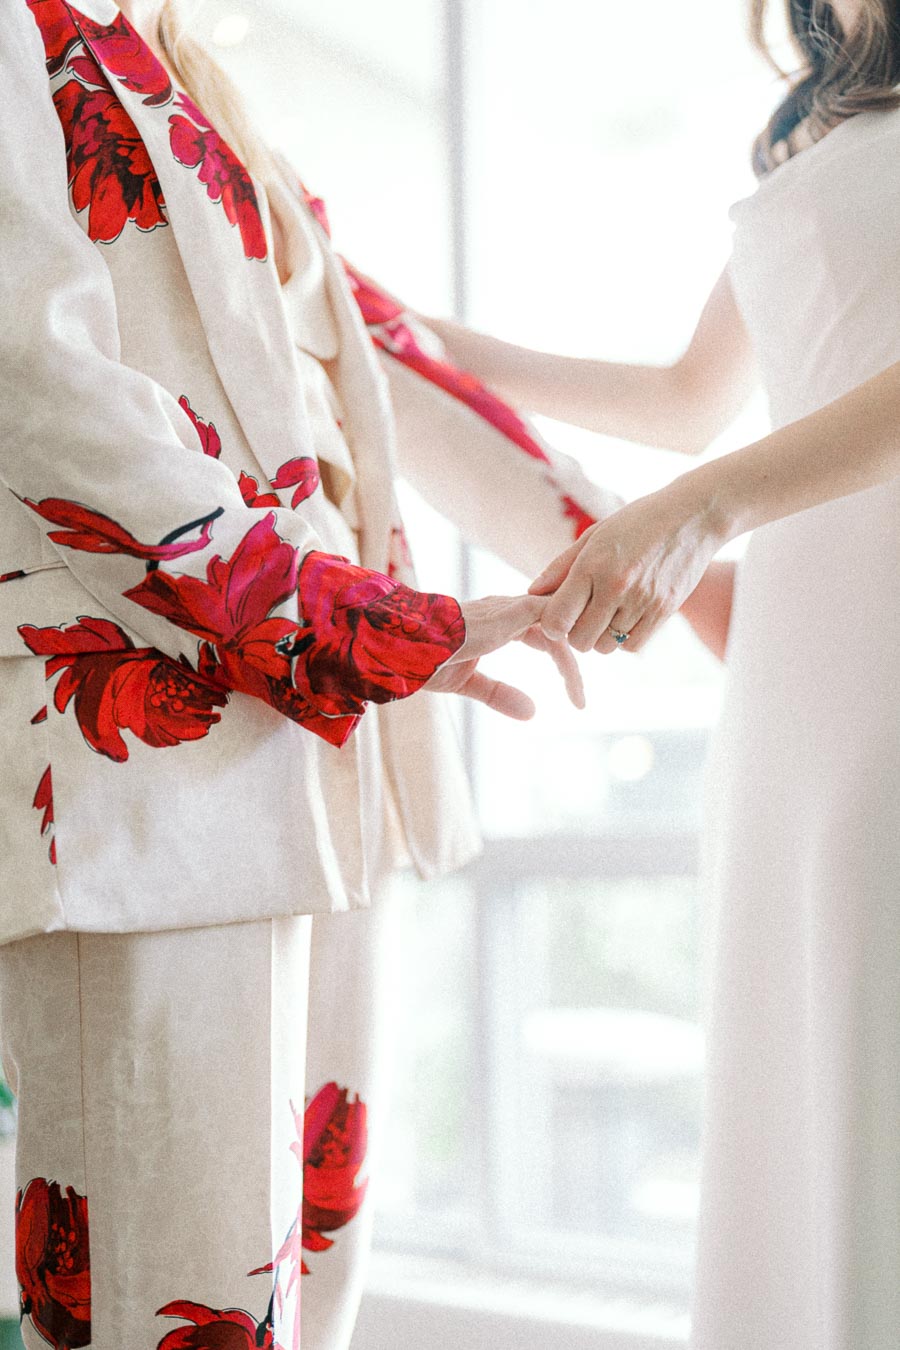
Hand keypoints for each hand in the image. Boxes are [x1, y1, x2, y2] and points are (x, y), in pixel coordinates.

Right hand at [424, 594, 584, 717]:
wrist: (400, 645)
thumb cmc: (423, 657)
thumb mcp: (468, 682)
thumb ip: (498, 693)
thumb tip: (532, 712)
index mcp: (497, 622)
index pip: (542, 633)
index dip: (559, 657)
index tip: (572, 691)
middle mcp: (507, 610)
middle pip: (556, 628)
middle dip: (572, 659)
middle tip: (579, 698)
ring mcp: (509, 609)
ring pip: (559, 622)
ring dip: (571, 659)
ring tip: (578, 695)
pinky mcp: (508, 613)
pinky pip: (552, 615)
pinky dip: (566, 638)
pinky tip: (572, 670)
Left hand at [529, 484, 729, 653]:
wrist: (692, 516)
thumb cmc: (637, 522)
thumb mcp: (594, 535)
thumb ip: (560, 567)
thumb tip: (532, 592)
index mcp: (593, 565)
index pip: (557, 619)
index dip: (552, 624)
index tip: (557, 616)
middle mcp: (616, 587)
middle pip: (580, 641)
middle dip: (575, 633)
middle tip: (582, 614)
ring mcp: (642, 602)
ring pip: (606, 647)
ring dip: (600, 636)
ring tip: (607, 611)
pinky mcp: (664, 612)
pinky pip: (631, 646)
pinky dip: (623, 639)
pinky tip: (625, 617)